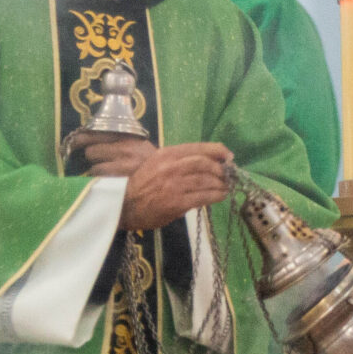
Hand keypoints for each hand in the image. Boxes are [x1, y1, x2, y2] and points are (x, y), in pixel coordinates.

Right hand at [97, 141, 235, 231]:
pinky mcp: (177, 202)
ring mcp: (174, 184)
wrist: (123, 206)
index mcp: (167, 154)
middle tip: (227, 176)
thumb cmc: (142, 185)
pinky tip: (220, 196)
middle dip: (221, 169)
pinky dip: (216, 196)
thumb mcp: (157, 164)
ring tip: (225, 187)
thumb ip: (178, 161)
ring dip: (221, 184)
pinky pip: (204, 197)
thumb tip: (206, 163)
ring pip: (207, 180)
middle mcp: (171, 166)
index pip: (198, 148)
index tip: (229, 156)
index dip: (218, 151)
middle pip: (206, 163)